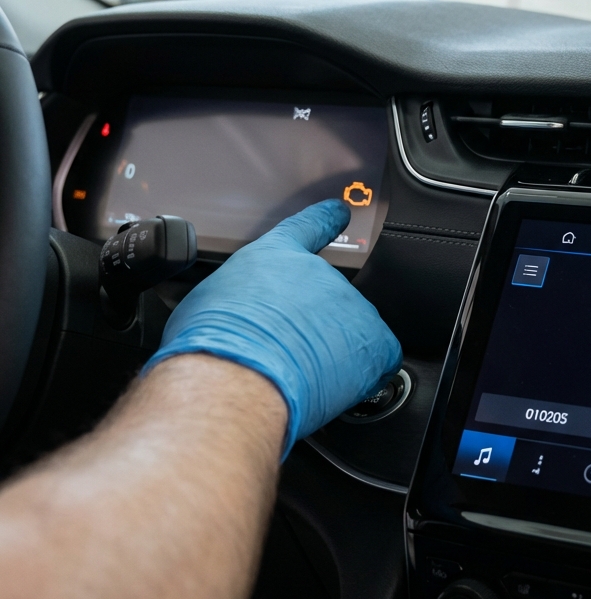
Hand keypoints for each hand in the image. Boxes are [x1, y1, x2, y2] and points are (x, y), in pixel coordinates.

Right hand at [143, 199, 401, 455]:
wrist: (235, 377)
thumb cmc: (211, 343)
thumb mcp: (205, 302)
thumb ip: (232, 298)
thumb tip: (230, 315)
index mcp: (275, 257)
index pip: (308, 227)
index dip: (325, 218)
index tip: (339, 211)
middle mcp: (318, 273)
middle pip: (323, 296)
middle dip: (309, 326)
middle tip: (281, 355)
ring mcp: (349, 305)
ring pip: (348, 331)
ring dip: (330, 352)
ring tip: (296, 376)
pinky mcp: (372, 341)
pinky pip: (377, 358)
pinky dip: (361, 374)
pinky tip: (334, 386)